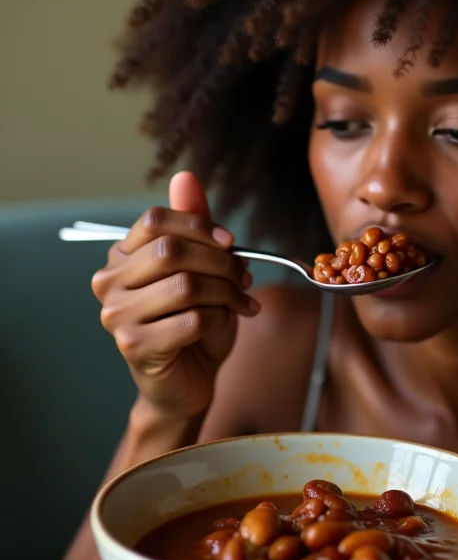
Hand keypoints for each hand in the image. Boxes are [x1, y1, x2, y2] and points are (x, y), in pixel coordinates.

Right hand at [91, 171, 258, 418]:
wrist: (188, 381)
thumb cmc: (194, 324)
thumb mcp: (201, 270)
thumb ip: (195, 228)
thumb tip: (187, 177)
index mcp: (122, 257)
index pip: (155, 221)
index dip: (199, 225)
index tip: (230, 242)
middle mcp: (109, 282)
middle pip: (171, 251)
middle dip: (221, 261)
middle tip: (245, 276)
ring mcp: (117, 316)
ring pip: (185, 286)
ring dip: (226, 293)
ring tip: (242, 302)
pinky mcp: (135, 346)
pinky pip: (191, 320)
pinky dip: (219, 320)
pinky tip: (228, 324)